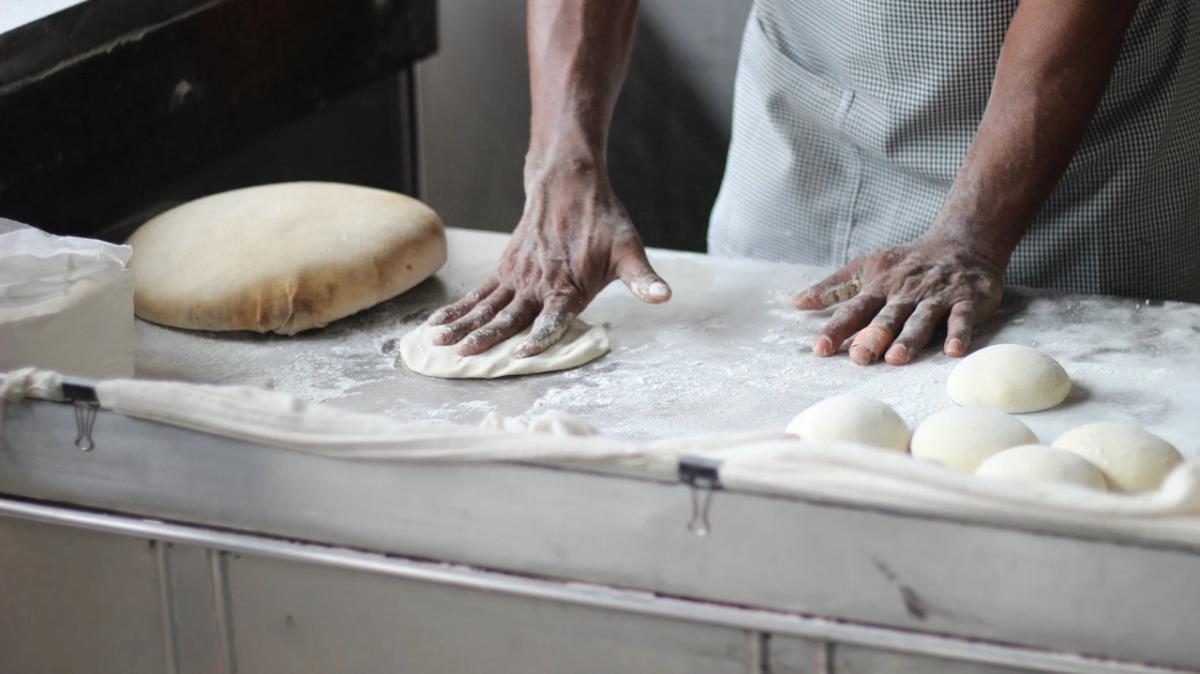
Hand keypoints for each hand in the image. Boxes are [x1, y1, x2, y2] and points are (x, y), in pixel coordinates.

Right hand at [427, 166, 670, 356]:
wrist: (569, 183)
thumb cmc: (603, 222)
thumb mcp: (630, 250)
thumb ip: (643, 280)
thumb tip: (664, 296)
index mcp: (569, 287)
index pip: (552, 318)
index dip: (539, 337)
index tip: (521, 353)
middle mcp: (539, 284)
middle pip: (509, 316)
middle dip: (486, 337)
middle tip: (464, 355)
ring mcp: (518, 277)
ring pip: (486, 306)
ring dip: (462, 325)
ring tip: (438, 343)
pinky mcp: (505, 269)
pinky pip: (478, 293)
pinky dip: (457, 309)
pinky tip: (437, 325)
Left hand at [791, 236, 1005, 364]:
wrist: (964, 240)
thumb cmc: (907, 261)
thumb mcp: (867, 267)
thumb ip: (834, 288)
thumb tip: (796, 302)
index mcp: (880, 286)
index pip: (854, 309)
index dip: (837, 328)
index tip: (820, 349)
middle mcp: (906, 292)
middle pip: (887, 316)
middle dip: (873, 336)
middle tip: (859, 356)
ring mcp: (937, 296)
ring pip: (921, 318)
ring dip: (909, 338)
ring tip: (897, 358)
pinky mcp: (967, 299)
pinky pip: (962, 317)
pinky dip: (959, 333)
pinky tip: (953, 350)